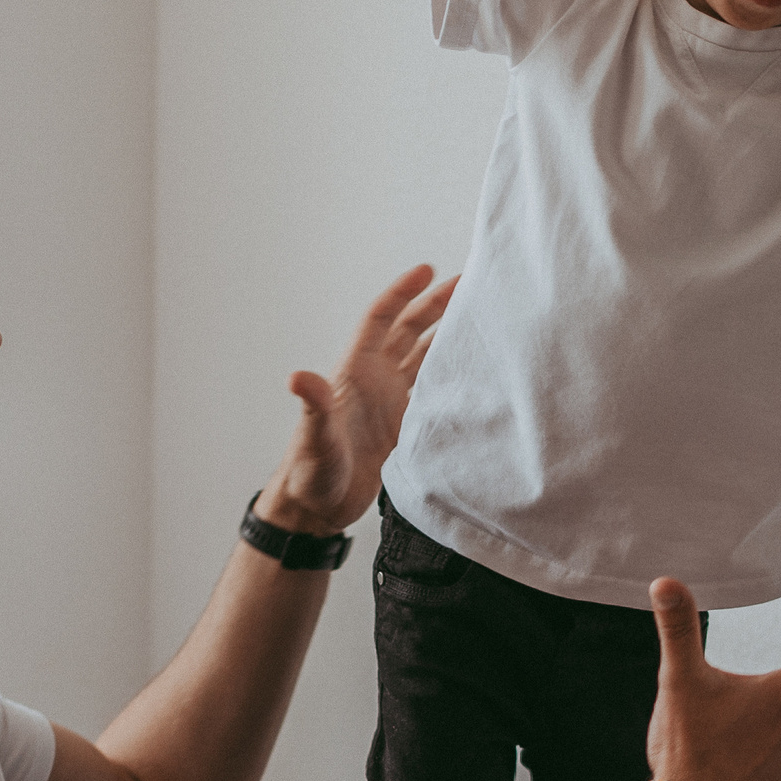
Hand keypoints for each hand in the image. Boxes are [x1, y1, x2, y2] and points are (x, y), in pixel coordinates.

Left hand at [256, 266, 456, 538]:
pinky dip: (454, 382)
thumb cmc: (310, 473)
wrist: (318, 509)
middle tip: (470, 284)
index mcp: (356, 372)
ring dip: (449, 339)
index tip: (427, 270)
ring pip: (425, 359)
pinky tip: (478, 377)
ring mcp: (392, 404)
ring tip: (482, 321)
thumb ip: (313, 408)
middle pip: (410, 331)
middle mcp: (376, 381)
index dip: (402, 293)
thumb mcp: (314, 439)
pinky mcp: (404, 428)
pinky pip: (434, 396)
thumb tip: (298, 377)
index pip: (382, 320)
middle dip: (437, 306)